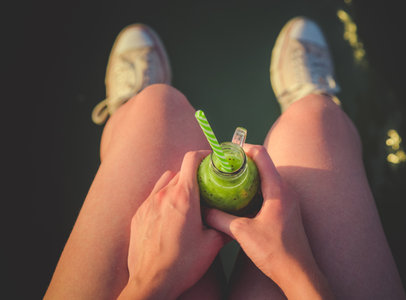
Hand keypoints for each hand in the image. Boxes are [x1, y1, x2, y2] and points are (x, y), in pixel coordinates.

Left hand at [119, 151, 226, 299]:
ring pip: (164, 182)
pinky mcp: (138, 215)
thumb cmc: (182, 264)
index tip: (211, 160)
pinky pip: (152, 197)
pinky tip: (170, 216)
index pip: (191, 159)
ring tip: (187, 201)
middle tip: (205, 187)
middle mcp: (164, 195)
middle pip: (180, 171)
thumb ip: (224, 228)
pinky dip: (163, 198)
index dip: (203, 155)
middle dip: (193, 175)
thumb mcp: (212, 245)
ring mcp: (148, 204)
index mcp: (184, 197)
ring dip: (177, 185)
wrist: (152, 283)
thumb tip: (234, 222)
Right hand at [205, 144, 332, 298]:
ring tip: (228, 182)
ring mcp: (288, 200)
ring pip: (266, 179)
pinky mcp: (287, 210)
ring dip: (248, 178)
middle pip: (263, 165)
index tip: (227, 152)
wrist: (297, 272)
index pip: (261, 154)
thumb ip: (220, 218)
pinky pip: (269, 191)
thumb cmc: (275, 251)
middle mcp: (286, 190)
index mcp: (278, 189)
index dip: (243, 149)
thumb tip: (204, 210)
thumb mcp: (241, 232)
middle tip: (223, 167)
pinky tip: (240, 201)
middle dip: (242, 163)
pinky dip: (254, 190)